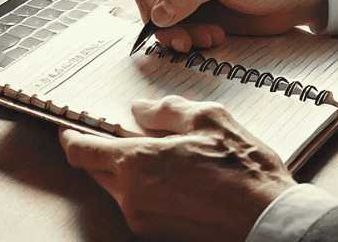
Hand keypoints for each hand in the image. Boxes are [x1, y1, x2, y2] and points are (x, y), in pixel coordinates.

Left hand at [59, 96, 297, 241]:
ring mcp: (143, 218)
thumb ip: (167, 111)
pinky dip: (143, 186)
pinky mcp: (158, 233)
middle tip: (116, 132)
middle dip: (100, 150)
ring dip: (125, 169)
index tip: (69, 127)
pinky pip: (137, 203)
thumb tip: (141, 107)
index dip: (71, 136)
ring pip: (117, 187)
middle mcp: (131, 196)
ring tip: (156, 151)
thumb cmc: (243, 170)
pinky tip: (171, 174)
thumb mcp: (209, 120)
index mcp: (137, 163)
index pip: (81, 152)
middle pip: (95, 170)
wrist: (268, 222)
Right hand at [116, 0, 328, 51]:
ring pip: (158, 19)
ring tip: (208, 37)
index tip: (156, 13)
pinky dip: (189, 39)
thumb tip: (158, 13)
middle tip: (181, 37)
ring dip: (178, 34)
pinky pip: (176, 32)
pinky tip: (214, 37)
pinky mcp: (195, 15)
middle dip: (161, 20)